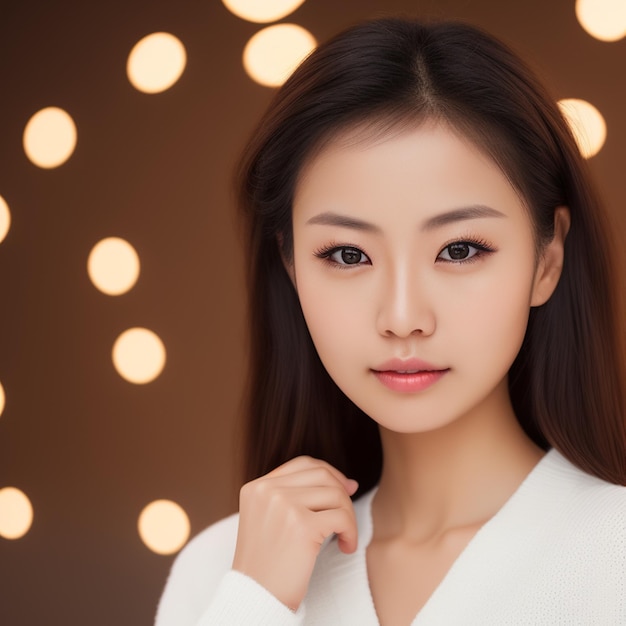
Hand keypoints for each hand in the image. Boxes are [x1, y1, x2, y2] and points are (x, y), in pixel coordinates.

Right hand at [232, 456, 358, 610]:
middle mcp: (267, 490)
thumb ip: (296, 495)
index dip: (330, 474)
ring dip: (348, 517)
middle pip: (322, 475)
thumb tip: (348, 482)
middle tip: (346, 519)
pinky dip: (351, 532)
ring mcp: (283, 505)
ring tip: (344, 537)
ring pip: (336, 494)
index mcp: (256, 487)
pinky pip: (342, 517)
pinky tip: (345, 547)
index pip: (303, 464)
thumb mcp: (270, 519)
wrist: (255, 599)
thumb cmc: (268, 565)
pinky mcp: (301, 525)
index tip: (345, 491)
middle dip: (342, 495)